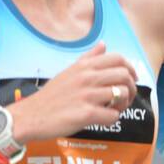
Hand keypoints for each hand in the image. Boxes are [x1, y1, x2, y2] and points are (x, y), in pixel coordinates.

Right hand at [9, 40, 138, 142]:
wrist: (31, 116)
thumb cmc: (51, 96)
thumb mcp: (68, 71)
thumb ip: (88, 58)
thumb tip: (103, 44)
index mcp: (84, 66)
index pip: (118, 58)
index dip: (130, 69)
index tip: (131, 79)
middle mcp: (87, 78)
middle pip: (124, 76)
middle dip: (131, 88)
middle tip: (125, 98)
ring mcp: (87, 96)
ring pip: (122, 95)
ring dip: (123, 104)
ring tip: (114, 109)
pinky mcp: (86, 114)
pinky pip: (113, 115)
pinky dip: (112, 119)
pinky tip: (103, 119)